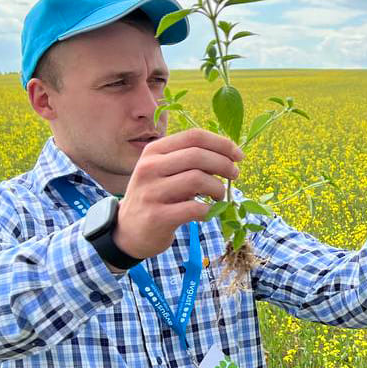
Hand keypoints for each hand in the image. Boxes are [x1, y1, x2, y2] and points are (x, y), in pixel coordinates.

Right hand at [113, 128, 242, 259]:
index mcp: (154, 151)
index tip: (238, 156)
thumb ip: (190, 161)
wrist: (128, 231)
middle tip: (235, 175)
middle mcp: (149, 167)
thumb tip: (227, 155)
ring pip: (198, 179)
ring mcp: (151, 192)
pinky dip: (208, 210)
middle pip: (198, 155)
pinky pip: (194, 208)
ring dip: (218, 188)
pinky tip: (207, 213)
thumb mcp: (166, 172)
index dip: (222, 144)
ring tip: (219, 196)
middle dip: (224, 165)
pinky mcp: (157, 216)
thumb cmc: (156, 197)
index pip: (194, 137)